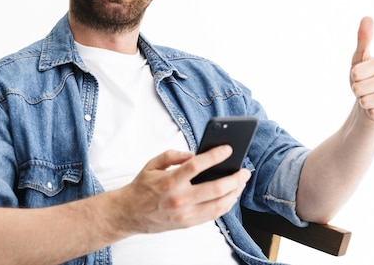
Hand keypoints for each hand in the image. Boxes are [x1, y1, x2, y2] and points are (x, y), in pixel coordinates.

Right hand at [113, 146, 250, 234]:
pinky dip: (225, 205)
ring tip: (241, 183)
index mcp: (169, 181)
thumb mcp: (152, 164)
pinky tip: (231, 196)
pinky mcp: (187, 224)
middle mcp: (179, 199)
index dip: (214, 156)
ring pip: (218, 205)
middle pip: (214, 188)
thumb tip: (194, 153)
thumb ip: (173, 155)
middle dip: (234, 179)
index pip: (197, 166)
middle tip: (244, 171)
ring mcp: (184, 214)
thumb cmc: (142, 186)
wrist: (129, 213)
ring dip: (234, 193)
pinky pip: (212, 215)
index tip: (227, 149)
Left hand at [350, 17, 373, 124]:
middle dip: (356, 92)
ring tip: (368, 100)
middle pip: (361, 87)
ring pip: (368, 101)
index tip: (359, 77)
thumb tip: (368, 17)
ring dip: (363, 102)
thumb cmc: (363, 80)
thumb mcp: (359, 60)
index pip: (357, 71)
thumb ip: (363, 40)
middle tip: (363, 91)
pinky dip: (371, 114)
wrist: (368, 105)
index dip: (353, 77)